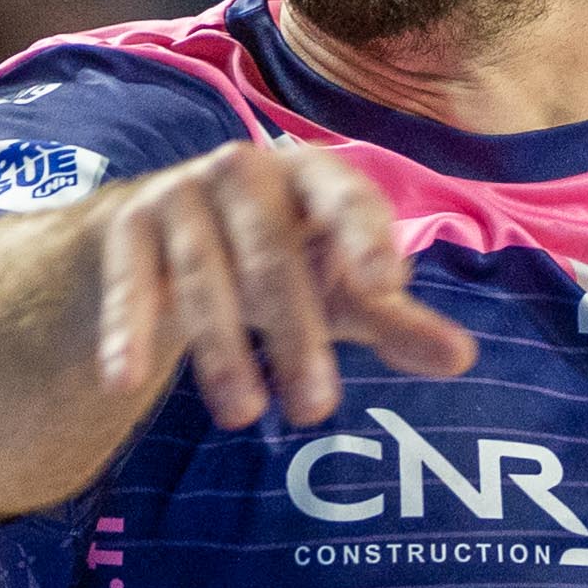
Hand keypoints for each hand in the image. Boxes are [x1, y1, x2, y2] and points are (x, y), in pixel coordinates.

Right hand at [95, 142, 476, 428]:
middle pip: (274, 257)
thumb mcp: (340, 290)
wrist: (165, 230)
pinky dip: (128, 331)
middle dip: (295, 335)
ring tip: (243, 416)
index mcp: (314, 176)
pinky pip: (132, 284)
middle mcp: (246, 171)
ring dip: (222, 349)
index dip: (366, 240)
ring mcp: (181, 193)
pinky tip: (125, 381)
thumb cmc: (282, 260)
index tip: (387, 288)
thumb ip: (395, 321)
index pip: (348, 201)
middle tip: (315, 408)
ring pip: (204, 276)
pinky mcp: (128, 226)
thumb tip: (461, 359)